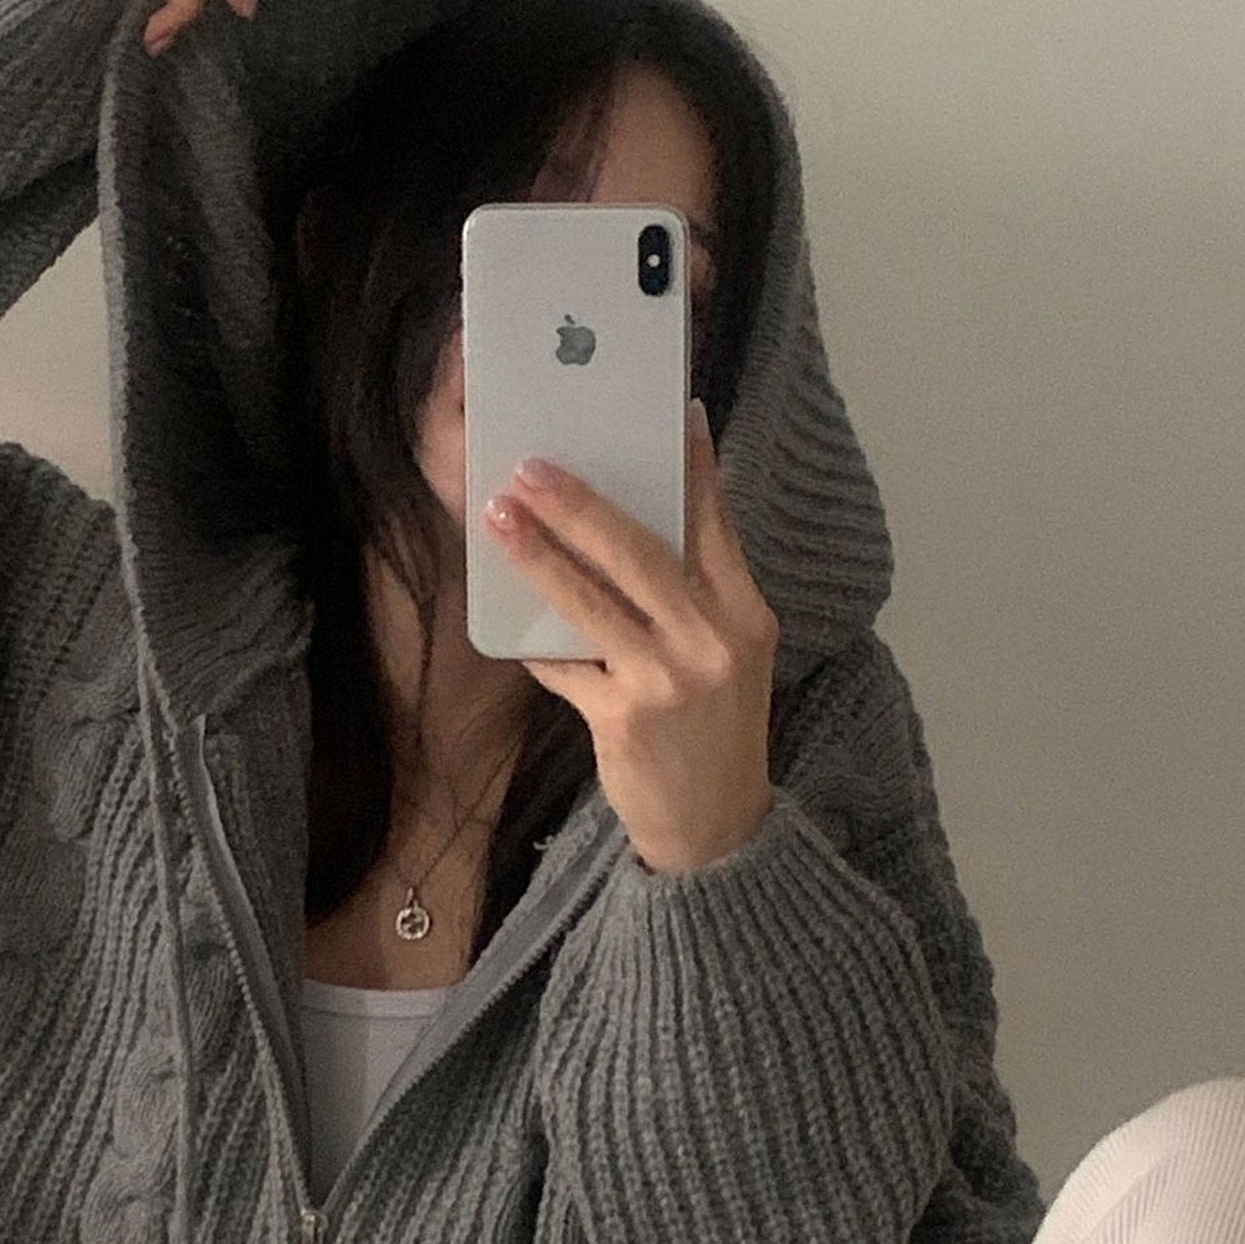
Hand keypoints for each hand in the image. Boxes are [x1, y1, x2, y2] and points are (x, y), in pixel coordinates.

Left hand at [484, 400, 779, 875]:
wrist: (717, 827)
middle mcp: (714, 641)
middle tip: (533, 466)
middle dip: (581, 504)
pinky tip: (508, 616)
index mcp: (745, 614)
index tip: (672, 417)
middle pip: (642, 552)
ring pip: (593, 600)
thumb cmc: (713, 730)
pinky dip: (537, 641)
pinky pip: (566, 664)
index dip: (692, 470)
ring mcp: (669, 680)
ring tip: (498, 516)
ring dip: (539, 553)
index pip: (715, 526)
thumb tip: (646, 526)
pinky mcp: (625, 719)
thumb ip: (696, 596)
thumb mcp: (729, 656)